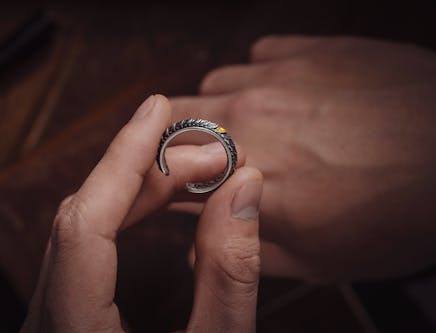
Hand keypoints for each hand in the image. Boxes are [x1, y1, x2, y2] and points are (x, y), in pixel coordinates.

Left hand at [21, 95, 263, 331]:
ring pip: (85, 226)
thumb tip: (242, 189)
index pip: (85, 222)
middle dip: (150, 174)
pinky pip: (87, 245)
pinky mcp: (67, 311)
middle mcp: (50, 318)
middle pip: (86, 215)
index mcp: (73, 329)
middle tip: (209, 157)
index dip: (123, 158)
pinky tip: (159, 202)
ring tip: (194, 174)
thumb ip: (229, 276)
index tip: (156, 111)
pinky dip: (127, 214)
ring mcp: (53, 313)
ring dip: (140, 191)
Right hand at [170, 36, 435, 280]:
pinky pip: (254, 56)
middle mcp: (245, 124)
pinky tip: (285, 94)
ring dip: (220, 109)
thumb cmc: (397, 212)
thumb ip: (248, 254)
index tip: (174, 189)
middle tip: (201, 156)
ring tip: (257, 125)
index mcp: (244, 183)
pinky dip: (257, 76)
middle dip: (174, 140)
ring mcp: (272, 79)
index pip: (165, 177)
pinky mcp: (303, 49)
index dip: (163, 184)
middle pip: (169, 122)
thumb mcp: (321, 260)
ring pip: (210, 87)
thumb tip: (199, 252)